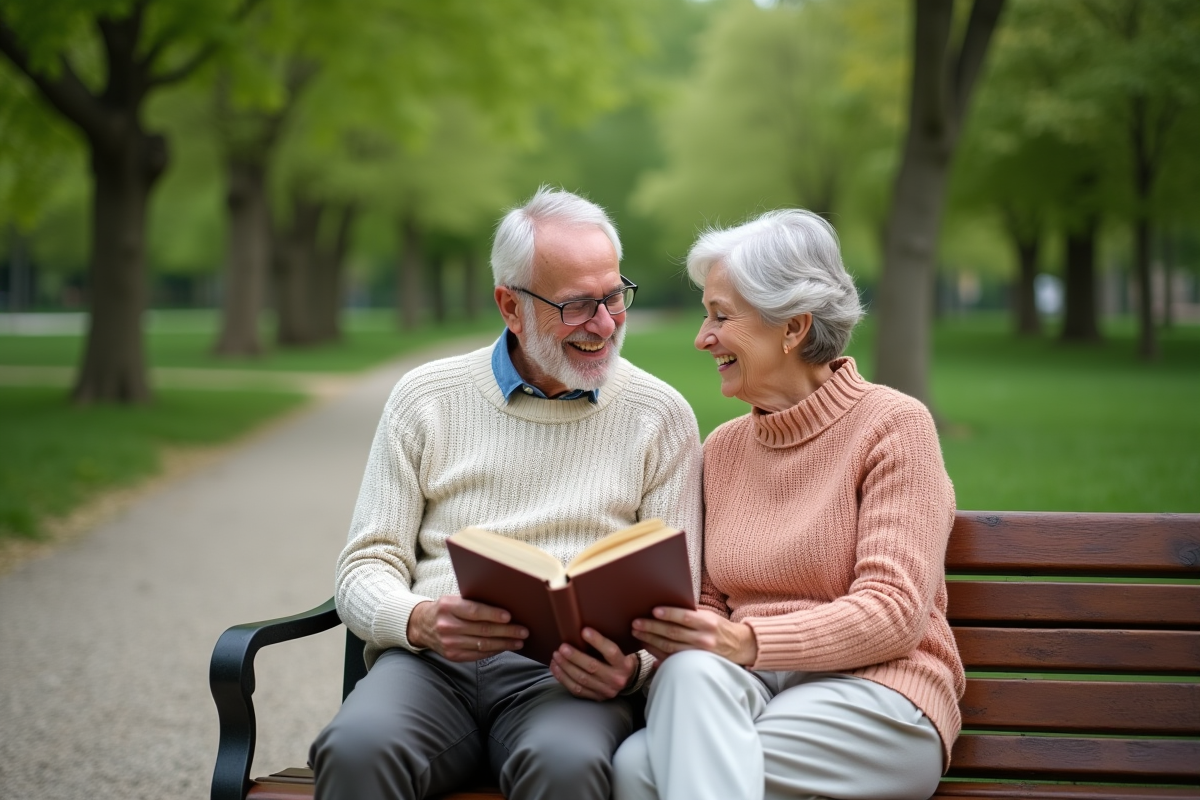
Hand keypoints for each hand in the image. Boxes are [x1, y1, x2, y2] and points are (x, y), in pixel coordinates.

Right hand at [407, 596, 527, 661]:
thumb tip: (503, 607)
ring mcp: (449, 643)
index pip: (474, 611)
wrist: (422, 625)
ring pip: (482, 644)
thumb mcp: (453, 599)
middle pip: (482, 630)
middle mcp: (447, 626)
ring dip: (504, 644)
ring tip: (519, 642)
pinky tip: (504, 647)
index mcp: (448, 607)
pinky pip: (477, 655)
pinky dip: (493, 651)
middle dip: (506, 631)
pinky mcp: (452, 656)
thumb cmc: (445, 609)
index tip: (510, 617)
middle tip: (523, 631)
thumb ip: (472, 602)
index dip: (493, 614)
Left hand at [549, 628, 638, 701]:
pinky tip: (555, 668)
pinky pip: (576, 689)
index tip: (584, 631)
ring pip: (581, 679)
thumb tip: (584, 630)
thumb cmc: (620, 660)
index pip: (611, 652)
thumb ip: (607, 643)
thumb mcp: (622, 650)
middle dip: (575, 657)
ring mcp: (605, 691)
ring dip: (565, 667)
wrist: (627, 681)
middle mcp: (616, 679)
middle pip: (592, 667)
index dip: (597, 641)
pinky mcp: (596, 697)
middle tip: (562, 647)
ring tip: (556, 656)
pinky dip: (563, 678)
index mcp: (624, 665)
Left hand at [632, 607, 757, 665]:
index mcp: (708, 622)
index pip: (685, 617)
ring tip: (637, 634)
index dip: (669, 614)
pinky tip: (648, 646)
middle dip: (652, 628)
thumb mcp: (709, 616)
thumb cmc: (718, 627)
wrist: (739, 646)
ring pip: (670, 647)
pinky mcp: (695, 663)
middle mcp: (704, 638)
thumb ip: (690, 614)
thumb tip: (664, 609)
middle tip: (636, 623)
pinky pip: (672, 658)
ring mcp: (699, 653)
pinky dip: (658, 653)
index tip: (653, 611)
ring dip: (651, 640)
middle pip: (673, 633)